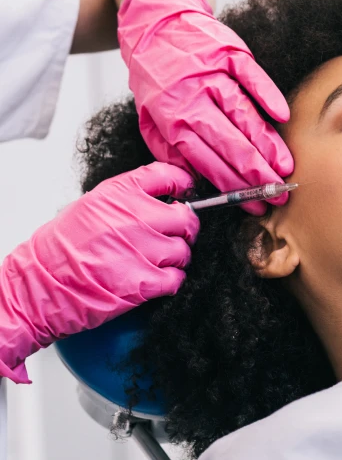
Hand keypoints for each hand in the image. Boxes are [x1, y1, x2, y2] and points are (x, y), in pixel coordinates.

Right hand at [0, 162, 197, 382]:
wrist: (38, 284)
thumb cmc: (62, 247)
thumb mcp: (93, 205)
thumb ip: (129, 198)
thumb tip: (165, 199)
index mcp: (120, 193)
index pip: (169, 174)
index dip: (183, 185)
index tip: (184, 194)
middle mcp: (134, 217)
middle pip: (186, 218)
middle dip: (185, 229)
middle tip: (175, 236)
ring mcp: (140, 250)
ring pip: (184, 250)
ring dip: (176, 258)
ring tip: (158, 261)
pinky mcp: (142, 283)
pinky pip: (177, 278)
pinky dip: (171, 281)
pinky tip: (156, 279)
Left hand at [118, 0, 294, 214]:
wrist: (154, 22)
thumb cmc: (155, 78)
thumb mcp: (149, 118)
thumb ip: (170, 150)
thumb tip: (196, 182)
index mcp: (172, 119)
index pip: (207, 161)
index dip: (232, 186)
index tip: (253, 204)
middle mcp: (192, 98)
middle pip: (229, 143)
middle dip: (256, 173)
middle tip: (278, 193)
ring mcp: (212, 74)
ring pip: (243, 115)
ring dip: (267, 144)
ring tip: (285, 167)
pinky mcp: (227, 53)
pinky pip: (251, 76)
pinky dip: (267, 95)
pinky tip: (282, 117)